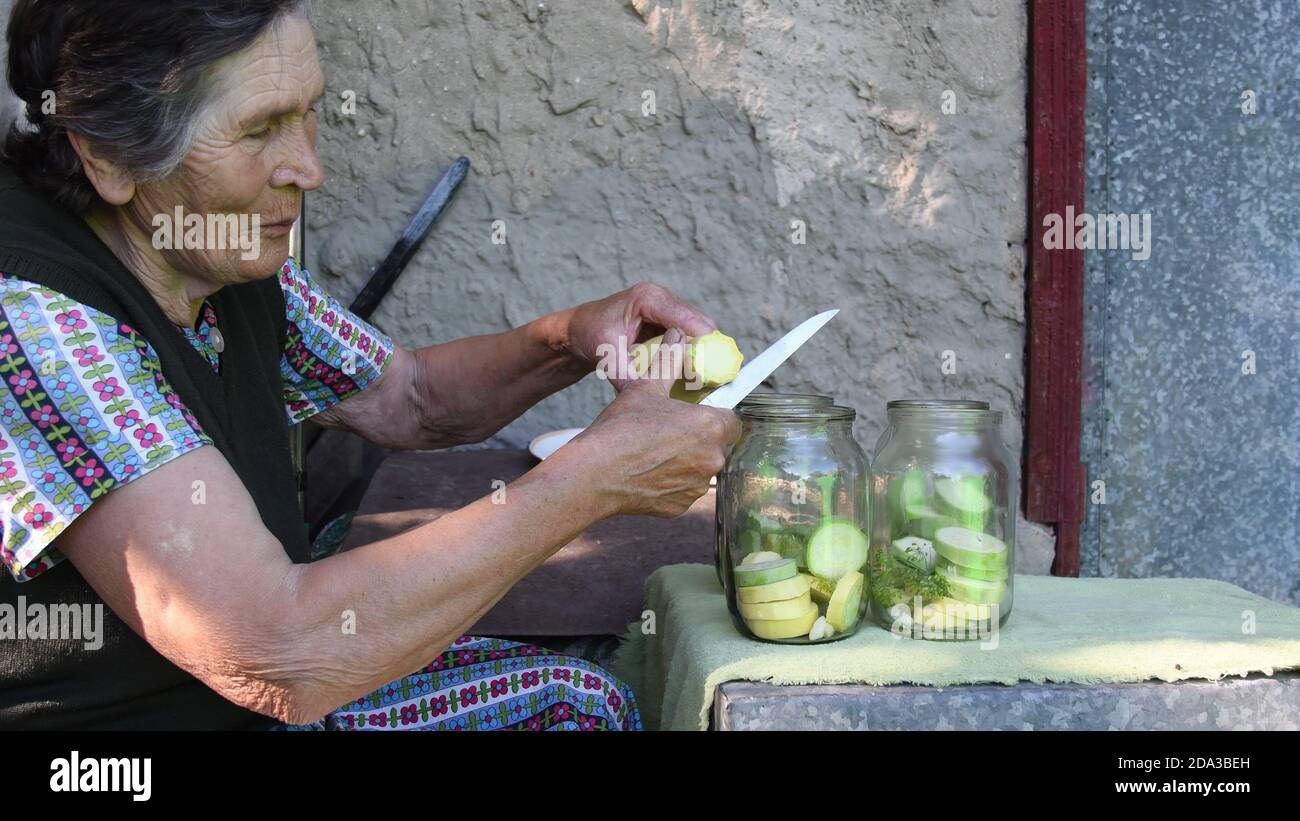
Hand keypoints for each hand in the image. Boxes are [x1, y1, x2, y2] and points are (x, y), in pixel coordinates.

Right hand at [558, 329, 741, 517]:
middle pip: (717, 443)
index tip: (700, 410)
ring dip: (686, 459)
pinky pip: (685, 488)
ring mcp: (698, 486)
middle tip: (669, 427)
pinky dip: (672, 480)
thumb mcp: (646, 387)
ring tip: (654, 449)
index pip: (731, 417)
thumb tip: (678, 336)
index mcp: (711, 426)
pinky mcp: (682, 506)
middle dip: (698, 436)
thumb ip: (669, 361)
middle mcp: (712, 459)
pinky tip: (648, 470)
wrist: (594, 475)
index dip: (714, 412)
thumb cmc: (619, 430)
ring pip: (701, 467)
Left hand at [563, 282, 716, 390]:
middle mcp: (662, 297)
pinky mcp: (668, 318)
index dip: (703, 345)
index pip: (689, 320)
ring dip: (701, 352)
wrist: (578, 329)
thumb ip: (627, 377)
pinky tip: (688, 371)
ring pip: (700, 330)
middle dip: (706, 352)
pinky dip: (693, 351)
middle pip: (702, 324)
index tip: (707, 373)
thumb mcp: (607, 358)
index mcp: (648, 299)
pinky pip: (691, 334)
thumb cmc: (589, 335)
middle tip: (704, 381)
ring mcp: (667, 306)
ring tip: (698, 379)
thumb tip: (645, 399)